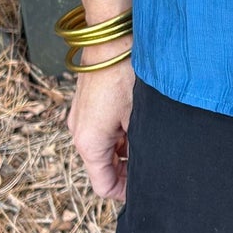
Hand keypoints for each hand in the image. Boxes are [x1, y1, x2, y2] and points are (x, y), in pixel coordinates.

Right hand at [68, 52, 134, 201]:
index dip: (126, 192)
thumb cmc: (125, 77)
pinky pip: (101, 131)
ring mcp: (80, 118)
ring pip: (103, 149)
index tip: (147, 186)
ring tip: (148, 139)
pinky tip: (138, 122)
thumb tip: (149, 168)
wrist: (111, 40)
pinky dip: (118, 134)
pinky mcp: (86, 105)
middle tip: (154, 163)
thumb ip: (140, 150)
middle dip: (127, 170)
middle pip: (103, 168)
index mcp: (88, 143)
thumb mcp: (139, 119)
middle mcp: (78, 133)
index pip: (104, 186)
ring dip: (125, 151)